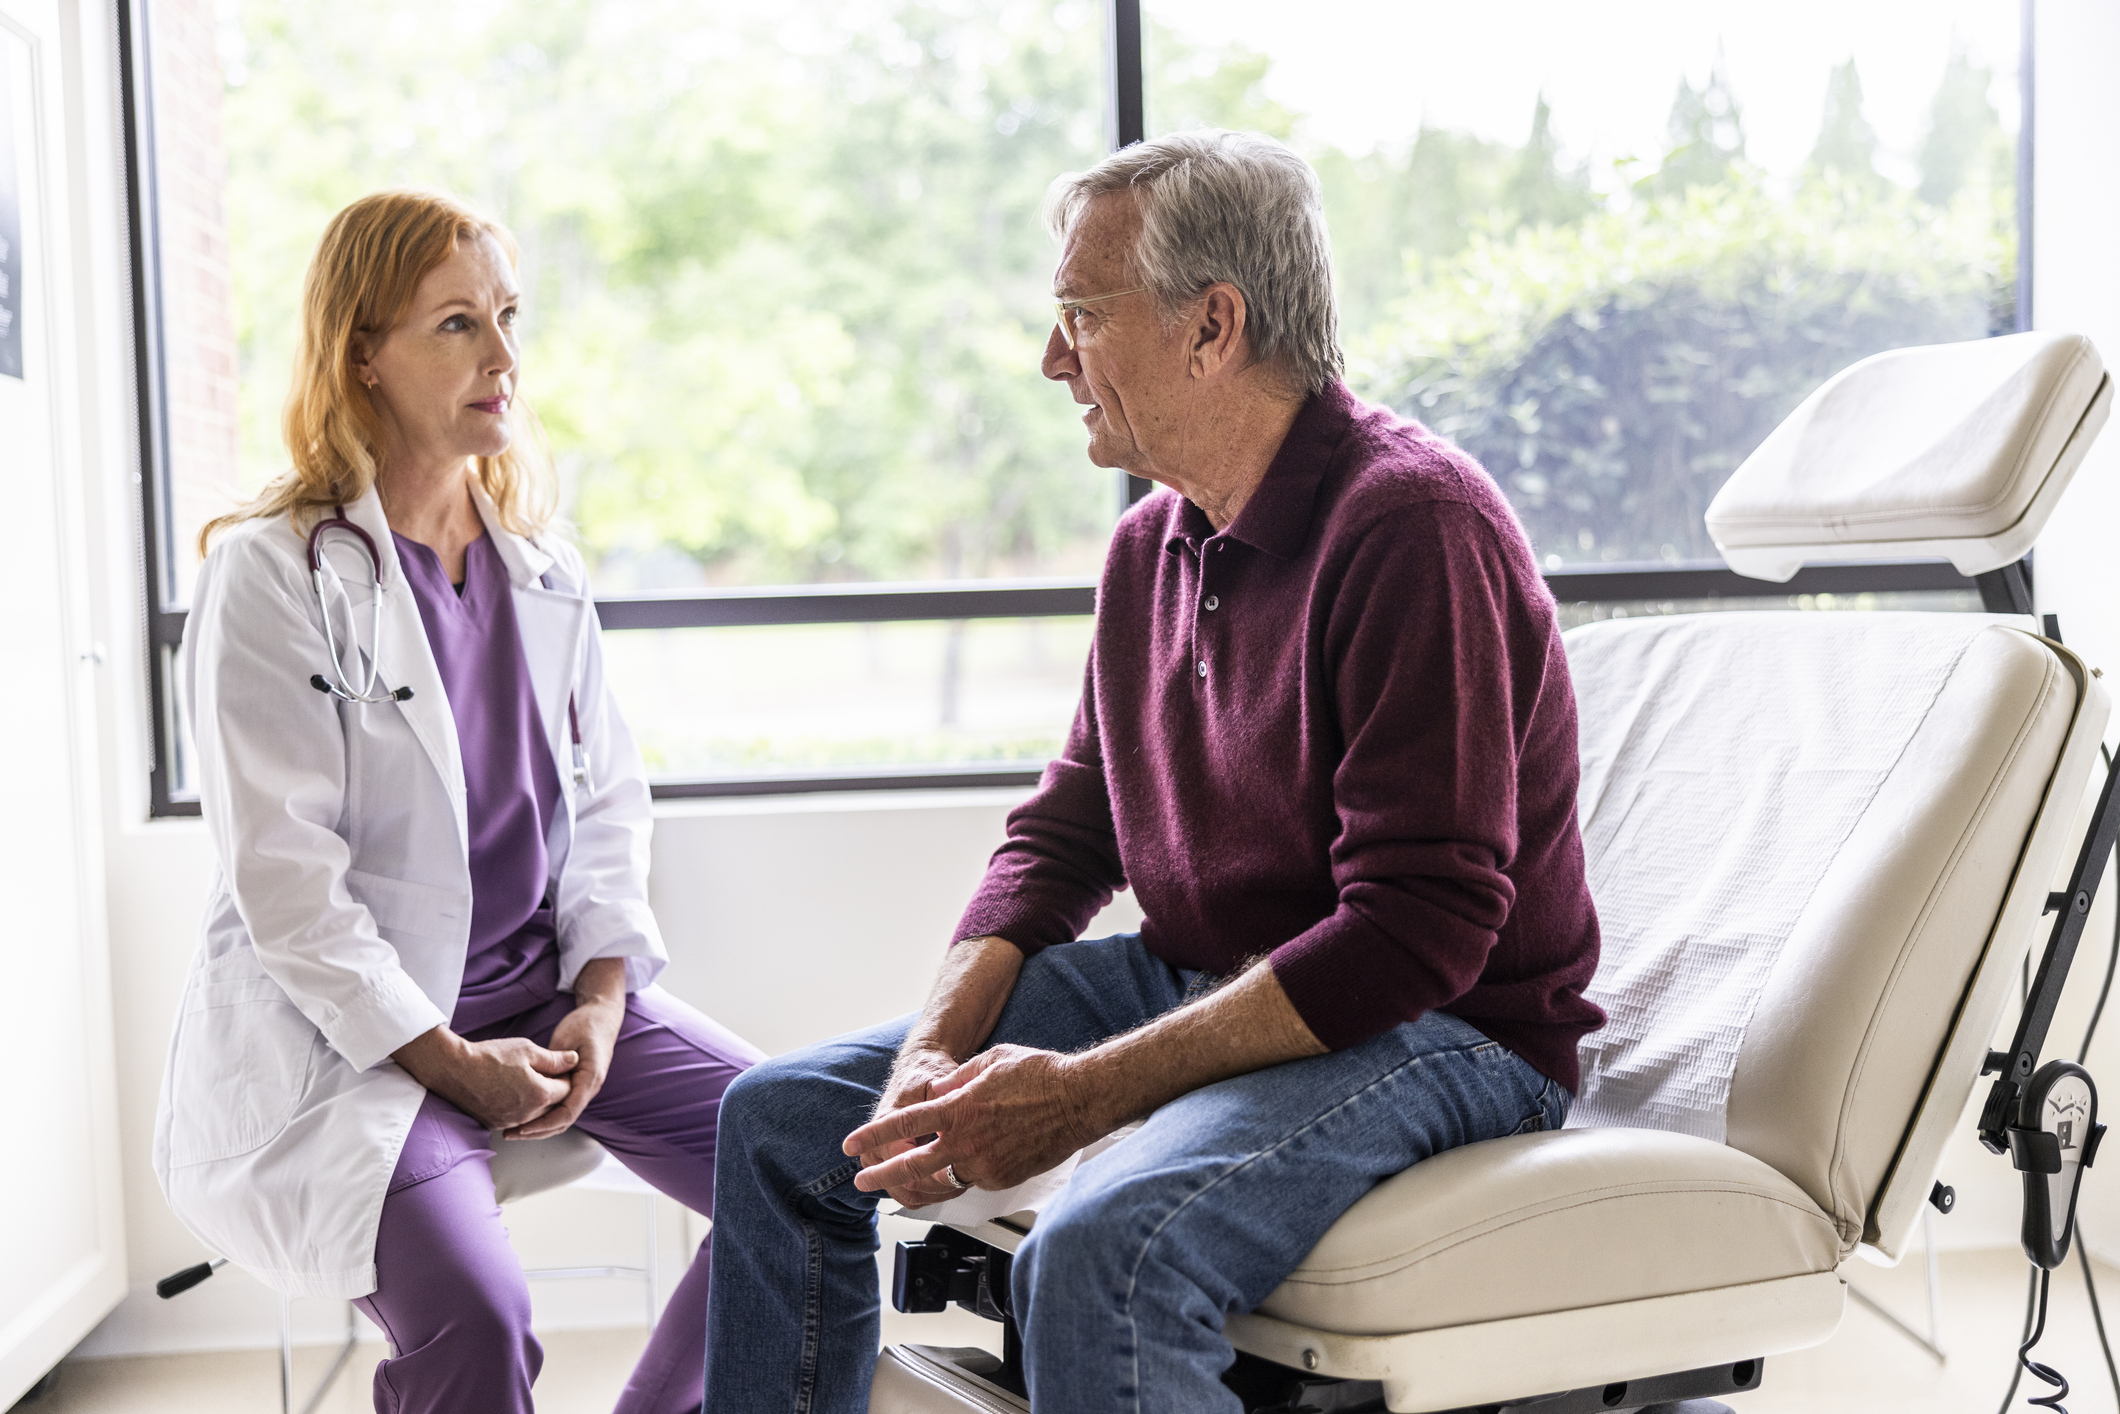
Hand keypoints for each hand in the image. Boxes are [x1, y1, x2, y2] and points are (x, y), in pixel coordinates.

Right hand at [393, 1027, 575, 1130]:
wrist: (453, 1069)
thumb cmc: (491, 1056)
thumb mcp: (528, 1050)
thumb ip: (555, 1059)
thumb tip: (574, 1060)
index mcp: (540, 1095)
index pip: (567, 1090)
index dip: (565, 1076)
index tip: (558, 1066)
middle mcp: (528, 1114)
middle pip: (553, 1106)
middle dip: (553, 1091)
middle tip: (544, 1073)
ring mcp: (510, 1122)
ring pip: (535, 1115)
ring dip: (536, 1101)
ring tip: (527, 1081)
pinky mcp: (494, 1124)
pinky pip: (516, 1120)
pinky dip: (519, 1108)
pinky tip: (510, 1092)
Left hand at [513, 958, 627, 1139]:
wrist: (601, 1017)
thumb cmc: (585, 1025)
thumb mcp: (568, 1038)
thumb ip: (557, 1061)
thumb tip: (543, 1082)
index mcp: (589, 1079)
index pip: (567, 1113)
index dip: (543, 1124)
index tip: (522, 1127)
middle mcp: (588, 1089)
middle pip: (563, 1121)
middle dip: (537, 1131)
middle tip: (510, 1133)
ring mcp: (583, 1090)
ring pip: (561, 1119)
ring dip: (538, 1127)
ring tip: (513, 1130)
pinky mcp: (575, 1087)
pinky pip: (560, 1108)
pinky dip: (542, 1116)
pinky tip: (524, 1117)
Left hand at [844, 1045, 1103, 1201]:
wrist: (1080, 1099)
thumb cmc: (1040, 1075)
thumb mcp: (990, 1062)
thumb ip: (956, 1080)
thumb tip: (937, 1094)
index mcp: (959, 1107)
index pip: (904, 1124)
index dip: (873, 1134)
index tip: (850, 1144)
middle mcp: (968, 1140)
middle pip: (912, 1165)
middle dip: (881, 1174)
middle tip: (862, 1181)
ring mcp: (986, 1163)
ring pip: (946, 1176)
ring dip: (929, 1176)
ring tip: (913, 1178)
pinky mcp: (1003, 1178)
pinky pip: (975, 1178)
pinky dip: (968, 1170)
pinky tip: (974, 1160)